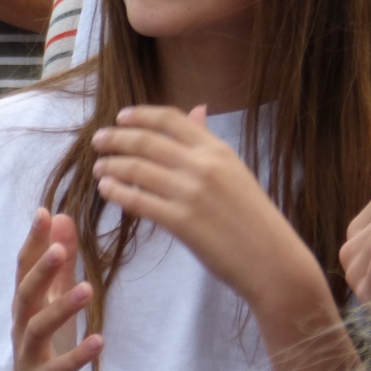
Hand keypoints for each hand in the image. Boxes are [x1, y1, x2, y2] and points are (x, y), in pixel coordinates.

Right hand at [0, 209, 101, 370]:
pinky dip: (77, 355)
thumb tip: (62, 216)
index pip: (24, 266)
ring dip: (61, 307)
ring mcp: (28, 354)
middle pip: (25, 293)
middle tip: (58, 247)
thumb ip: (60, 262)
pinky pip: (57, 368)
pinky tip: (100, 341)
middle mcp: (22, 324)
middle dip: (40, 270)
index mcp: (26, 302)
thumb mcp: (54, 300)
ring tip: (89, 289)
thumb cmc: (47, 344)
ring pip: (38, 328)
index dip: (33, 240)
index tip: (44, 212)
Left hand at [91, 105, 322, 312]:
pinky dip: (117, 192)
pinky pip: (139, 200)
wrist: (272, 261)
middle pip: (147, 141)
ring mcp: (191, 193)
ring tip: (99, 168)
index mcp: (217, 149)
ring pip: (138, 169)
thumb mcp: (235, 170)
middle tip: (98, 141)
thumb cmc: (253, 217)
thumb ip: (209, 142)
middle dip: (117, 138)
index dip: (140, 115)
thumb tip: (197, 109)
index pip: (170, 119)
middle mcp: (203, 165)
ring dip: (112, 165)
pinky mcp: (182, 222)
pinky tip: (107, 190)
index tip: (120, 117)